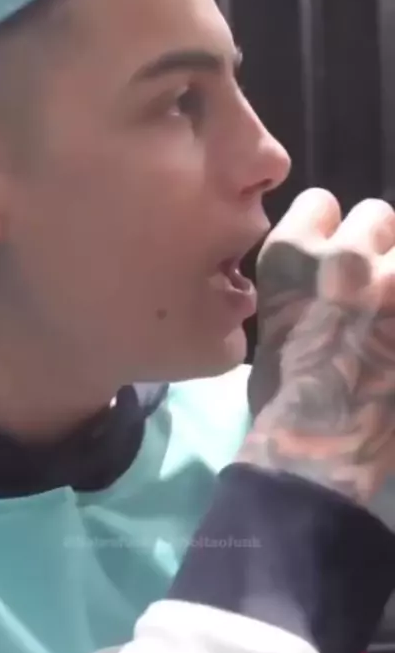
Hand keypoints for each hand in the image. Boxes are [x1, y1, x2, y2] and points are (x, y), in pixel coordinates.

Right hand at [240, 188, 394, 506]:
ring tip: (391, 309)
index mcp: (289, 254)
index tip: (331, 261)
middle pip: (376, 214)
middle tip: (374, 286)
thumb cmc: (279, 396)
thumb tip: (323, 277)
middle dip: (375, 244)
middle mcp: (343, 255)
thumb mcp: (269, 321)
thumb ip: (298, 284)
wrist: (315, 450)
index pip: (320, 202)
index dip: (327, 230)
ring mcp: (392, 283)